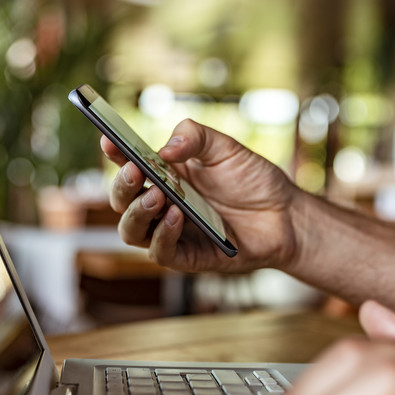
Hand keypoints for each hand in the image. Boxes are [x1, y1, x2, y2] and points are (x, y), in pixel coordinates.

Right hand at [103, 119, 301, 272]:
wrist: (286, 215)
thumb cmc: (253, 180)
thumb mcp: (225, 148)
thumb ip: (195, 137)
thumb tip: (165, 150)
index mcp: (164, 176)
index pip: (128, 164)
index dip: (114, 153)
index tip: (108, 140)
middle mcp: (161, 204)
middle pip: (122, 201)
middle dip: (122, 186)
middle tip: (135, 171)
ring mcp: (171, 232)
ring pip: (131, 231)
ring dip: (137, 213)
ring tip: (157, 196)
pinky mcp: (187, 257)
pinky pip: (161, 252)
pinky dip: (163, 235)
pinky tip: (176, 216)